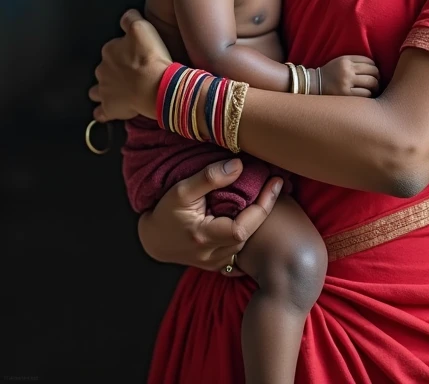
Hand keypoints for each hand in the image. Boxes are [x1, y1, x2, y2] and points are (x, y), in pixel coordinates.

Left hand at [88, 9, 171, 121]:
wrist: (155, 85)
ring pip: (97, 90)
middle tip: (131, 71)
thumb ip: (130, 18)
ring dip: (105, 89)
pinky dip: (104, 112)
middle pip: (105, 68)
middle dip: (114, 70)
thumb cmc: (150, 57)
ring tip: (119, 90)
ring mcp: (105, 90)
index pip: (112, 47)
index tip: (135, 54)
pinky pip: (101, 112)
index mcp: (109, 50)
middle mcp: (102, 70)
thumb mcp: (142, 27)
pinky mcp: (110, 108)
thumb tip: (126, 15)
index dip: (124, 51)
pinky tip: (110, 110)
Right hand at [138, 158, 282, 273]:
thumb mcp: (182, 190)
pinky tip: (254, 216)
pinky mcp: (217, 264)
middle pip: (249, 234)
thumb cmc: (165, 212)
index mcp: (204, 237)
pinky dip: (250, 232)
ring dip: (257, 218)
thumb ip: (209, 177)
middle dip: (264, 208)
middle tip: (273, 183)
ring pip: (246, 242)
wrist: (153, 239)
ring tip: (266, 193)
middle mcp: (212, 254)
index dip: (264, 205)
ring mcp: (216, 262)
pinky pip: (241, 250)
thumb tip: (239, 165)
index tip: (275, 182)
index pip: (244, 227)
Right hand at [319, 55, 379, 96]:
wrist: (313, 84)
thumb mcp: (340, 61)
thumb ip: (355, 62)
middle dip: (378, 77)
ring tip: (374, 90)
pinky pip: (365, 94)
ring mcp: (346, 82)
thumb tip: (375, 67)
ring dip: (376, 87)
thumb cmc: (330, 74)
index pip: (369, 61)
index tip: (374, 73)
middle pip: (373, 71)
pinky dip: (369, 95)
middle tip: (377, 82)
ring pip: (371, 82)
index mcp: (346, 60)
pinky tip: (367, 96)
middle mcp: (346, 70)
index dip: (374, 67)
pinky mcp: (345, 94)